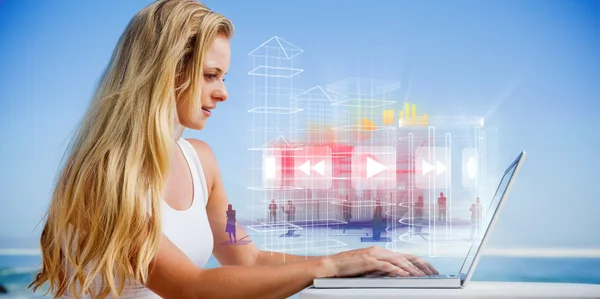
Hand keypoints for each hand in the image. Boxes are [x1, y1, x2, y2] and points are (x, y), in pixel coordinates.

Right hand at [320, 246, 437, 277]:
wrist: (332, 265)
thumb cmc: (348, 268)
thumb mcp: (369, 268)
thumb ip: (382, 269)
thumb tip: (397, 275)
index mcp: (381, 252)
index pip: (406, 256)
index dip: (420, 262)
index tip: (431, 270)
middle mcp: (380, 250)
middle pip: (407, 256)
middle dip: (422, 265)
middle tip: (434, 273)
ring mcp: (374, 254)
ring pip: (399, 260)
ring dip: (412, 269)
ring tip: (423, 276)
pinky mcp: (368, 261)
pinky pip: (387, 265)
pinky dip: (397, 270)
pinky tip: (405, 275)